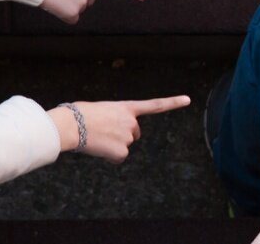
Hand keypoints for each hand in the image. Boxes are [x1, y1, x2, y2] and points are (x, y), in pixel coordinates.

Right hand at [47, 95, 190, 162]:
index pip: (155, 105)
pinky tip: (98, 149)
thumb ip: (114, 117)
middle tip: (104, 132)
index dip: (173, 102)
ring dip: (113, 145)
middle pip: (134, 134)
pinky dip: (109, 157)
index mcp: (126, 107)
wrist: (71, 125)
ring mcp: (128, 136)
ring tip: (97, 138)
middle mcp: (132, 121)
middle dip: (123, 135)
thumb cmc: (78, 115)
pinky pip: (118, 158)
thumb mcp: (101, 110)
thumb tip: (109, 132)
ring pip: (124, 146)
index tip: (188, 100)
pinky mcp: (121, 151)